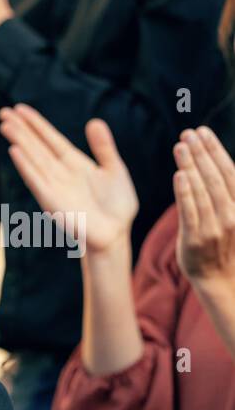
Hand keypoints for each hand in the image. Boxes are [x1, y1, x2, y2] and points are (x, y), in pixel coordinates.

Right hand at [0, 104, 137, 256]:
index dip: (36, 123)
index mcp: (74, 164)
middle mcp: (60, 173)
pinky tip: (15, 151)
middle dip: (21, 129)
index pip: (50, 139)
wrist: (116, 235)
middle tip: (3, 112)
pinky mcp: (52, 201)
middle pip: (36, 146)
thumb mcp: (114, 169)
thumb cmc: (116, 207)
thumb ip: (103, 147)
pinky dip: (25, 166)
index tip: (20, 108)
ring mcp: (54, 186)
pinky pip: (36, 180)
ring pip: (33, 158)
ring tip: (5, 125)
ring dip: (19, 141)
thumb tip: (93, 121)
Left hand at [173, 127, 234, 283]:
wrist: (218, 278)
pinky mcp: (195, 239)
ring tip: (180, 146)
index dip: (215, 150)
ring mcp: (214, 227)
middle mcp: (231, 214)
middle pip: (215, 176)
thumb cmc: (222, 242)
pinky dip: (185, 192)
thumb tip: (211, 163)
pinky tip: (179, 175)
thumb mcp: (231, 215)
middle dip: (202, 152)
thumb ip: (222, 192)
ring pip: (202, 190)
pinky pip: (190, 212)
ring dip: (191, 166)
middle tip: (188, 133)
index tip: (203, 132)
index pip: (229, 171)